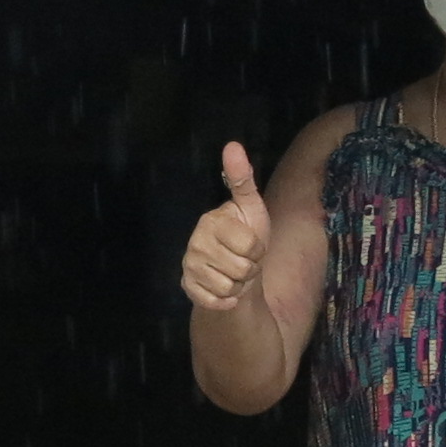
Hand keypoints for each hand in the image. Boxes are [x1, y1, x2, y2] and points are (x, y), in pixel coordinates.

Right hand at [180, 143, 270, 311]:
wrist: (234, 269)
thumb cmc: (246, 234)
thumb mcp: (251, 207)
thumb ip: (242, 179)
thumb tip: (233, 145)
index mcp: (211, 220)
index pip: (249, 245)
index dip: (258, 249)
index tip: (251, 244)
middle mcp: (195, 242)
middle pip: (241, 268)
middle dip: (250, 268)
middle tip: (243, 260)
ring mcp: (189, 266)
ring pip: (229, 287)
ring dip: (239, 285)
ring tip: (234, 273)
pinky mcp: (188, 288)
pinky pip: (216, 301)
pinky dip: (227, 300)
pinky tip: (226, 290)